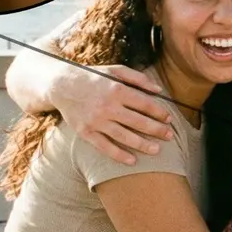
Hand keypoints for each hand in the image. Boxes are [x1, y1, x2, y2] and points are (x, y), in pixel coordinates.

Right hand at [57, 64, 174, 164]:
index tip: (169, 119)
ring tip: (157, 150)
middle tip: (170, 136)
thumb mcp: (115, 70)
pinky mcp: (86, 132)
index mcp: (116, 89)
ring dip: (142, 144)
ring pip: (124, 136)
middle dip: (156, 130)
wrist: (61, 85)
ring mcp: (96, 121)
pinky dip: (119, 155)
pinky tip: (132, 160)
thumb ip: (138, 78)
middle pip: (138, 122)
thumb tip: (159, 90)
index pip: (144, 104)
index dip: (159, 112)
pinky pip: (105, 147)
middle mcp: (107, 106)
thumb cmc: (93, 77)